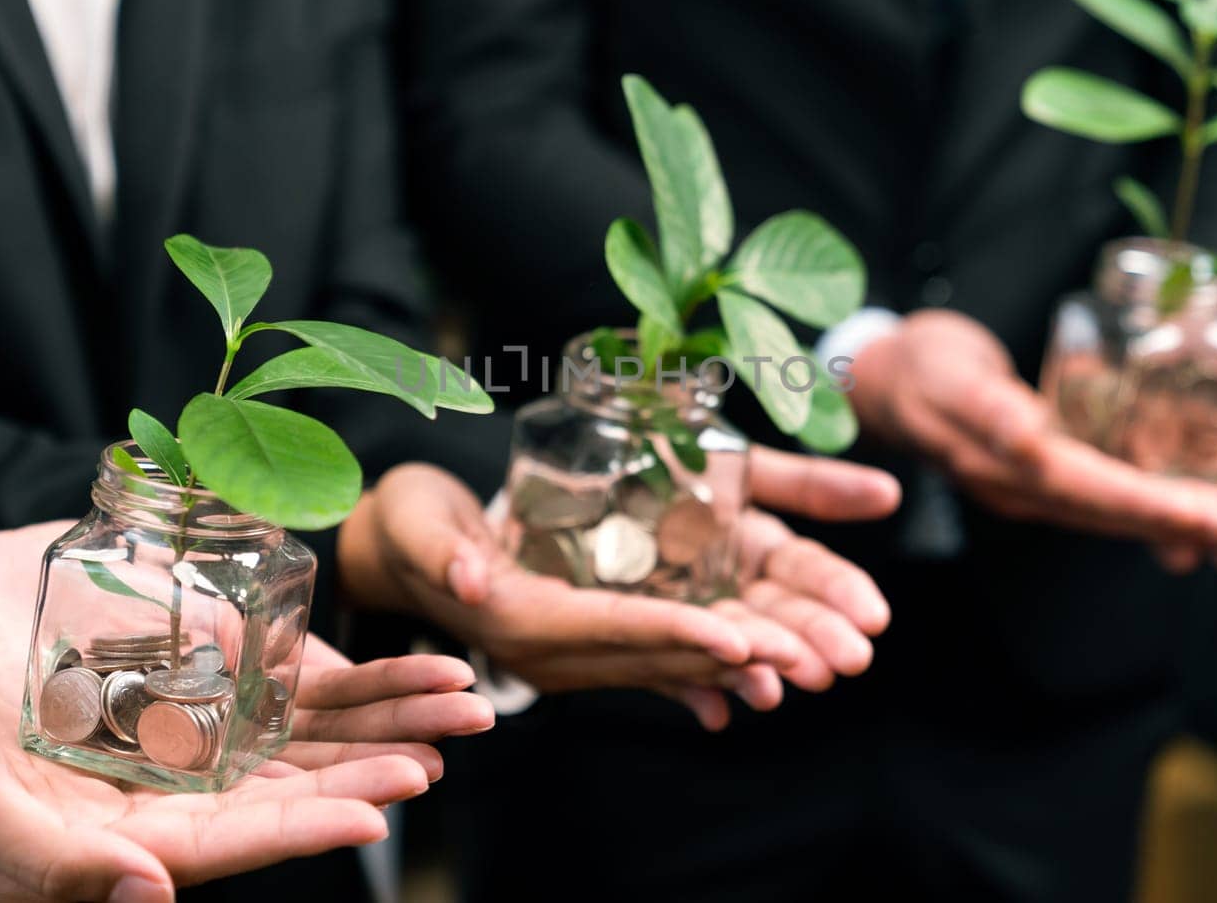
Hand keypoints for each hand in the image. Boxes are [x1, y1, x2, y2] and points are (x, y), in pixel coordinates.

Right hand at [0, 607, 420, 900]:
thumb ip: (53, 860)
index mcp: (107, 838)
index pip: (230, 843)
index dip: (308, 828)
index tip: (386, 805)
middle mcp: (150, 783)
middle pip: (284, 783)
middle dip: (373, 761)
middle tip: (459, 736)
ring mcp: (161, 714)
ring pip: (288, 722)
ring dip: (372, 709)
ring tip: (458, 692)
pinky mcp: (160, 650)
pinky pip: (256, 659)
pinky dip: (321, 658)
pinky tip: (383, 653)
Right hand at [339, 454, 896, 729]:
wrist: (400, 546)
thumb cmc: (409, 522)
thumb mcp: (417, 523)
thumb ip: (446, 553)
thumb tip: (473, 581)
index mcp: (520, 619)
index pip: (612, 628)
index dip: (676, 634)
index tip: (740, 637)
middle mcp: (556, 647)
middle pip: (660, 654)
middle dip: (741, 656)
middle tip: (816, 656)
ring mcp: (575, 650)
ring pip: (670, 661)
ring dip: (743, 665)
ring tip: (814, 666)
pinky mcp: (587, 640)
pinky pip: (654, 663)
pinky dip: (703, 675)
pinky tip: (752, 694)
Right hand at [848, 308, 1216, 573]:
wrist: (882, 379)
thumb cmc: (916, 364)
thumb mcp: (944, 372)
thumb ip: (986, 406)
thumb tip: (1029, 438)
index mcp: (1000, 463)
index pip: (1090, 490)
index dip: (1154, 506)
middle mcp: (1019, 487)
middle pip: (1111, 514)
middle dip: (1184, 524)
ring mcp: (1025, 488)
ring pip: (1111, 516)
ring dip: (1176, 524)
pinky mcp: (1035, 477)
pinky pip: (1101, 502)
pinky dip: (1149, 508)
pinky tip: (1193, 507)